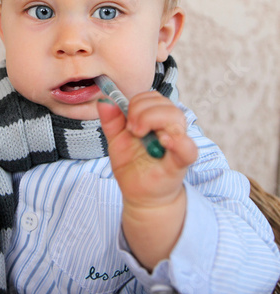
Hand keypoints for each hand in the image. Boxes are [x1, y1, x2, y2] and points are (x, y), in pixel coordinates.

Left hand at [97, 92, 197, 267]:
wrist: (140, 196)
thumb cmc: (132, 166)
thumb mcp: (116, 141)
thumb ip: (111, 121)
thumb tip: (105, 100)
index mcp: (156, 120)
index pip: (153, 98)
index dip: (138, 102)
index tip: (126, 120)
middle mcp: (170, 128)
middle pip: (165, 103)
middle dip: (142, 110)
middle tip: (131, 128)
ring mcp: (177, 144)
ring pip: (176, 117)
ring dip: (154, 119)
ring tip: (139, 134)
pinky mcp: (180, 162)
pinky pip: (188, 148)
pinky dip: (178, 141)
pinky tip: (164, 141)